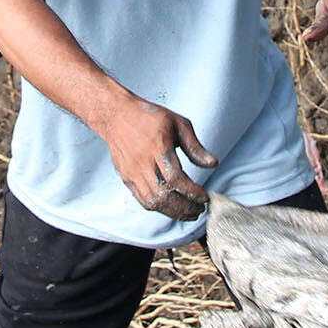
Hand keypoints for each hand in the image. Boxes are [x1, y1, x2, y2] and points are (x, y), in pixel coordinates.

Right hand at [99, 101, 214, 219]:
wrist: (116, 115)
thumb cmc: (149, 117)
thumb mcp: (178, 124)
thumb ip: (195, 147)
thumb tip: (212, 164)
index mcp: (157, 147)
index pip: (175, 179)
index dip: (192, 192)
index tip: (204, 197)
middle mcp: (142, 162)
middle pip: (164, 195)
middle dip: (185, 208)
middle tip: (199, 210)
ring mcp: (132, 172)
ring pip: (153, 202)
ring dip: (173, 212)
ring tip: (188, 212)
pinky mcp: (126, 178)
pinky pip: (143, 200)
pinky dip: (159, 208)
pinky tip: (171, 207)